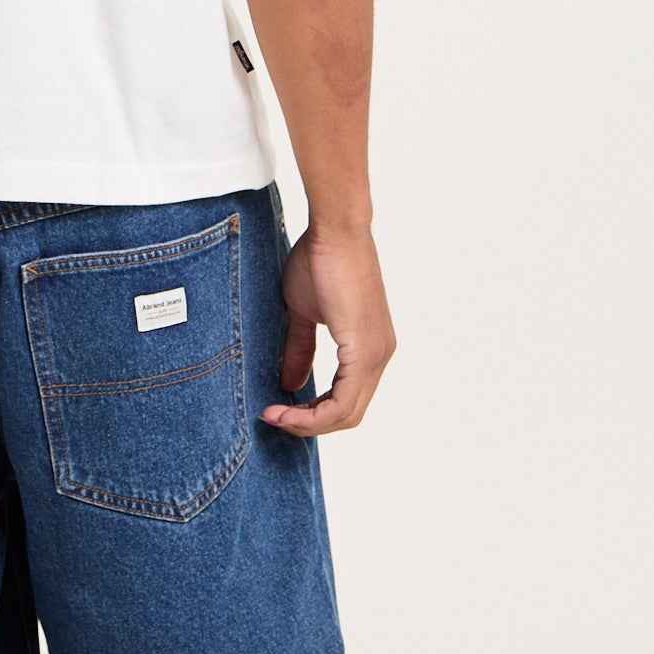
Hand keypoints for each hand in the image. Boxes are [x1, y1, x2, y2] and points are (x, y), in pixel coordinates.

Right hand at [260, 224, 395, 435]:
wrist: (335, 230)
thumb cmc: (320, 258)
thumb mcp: (304, 312)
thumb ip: (300, 348)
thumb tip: (290, 384)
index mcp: (369, 346)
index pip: (346, 398)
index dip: (311, 412)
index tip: (277, 408)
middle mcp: (380, 355)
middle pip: (349, 414)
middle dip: (308, 423)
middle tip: (273, 418)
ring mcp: (376, 355)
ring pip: (347, 413)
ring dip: (307, 423)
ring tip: (274, 416)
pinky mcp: (365, 351)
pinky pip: (343, 401)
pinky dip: (314, 414)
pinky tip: (285, 409)